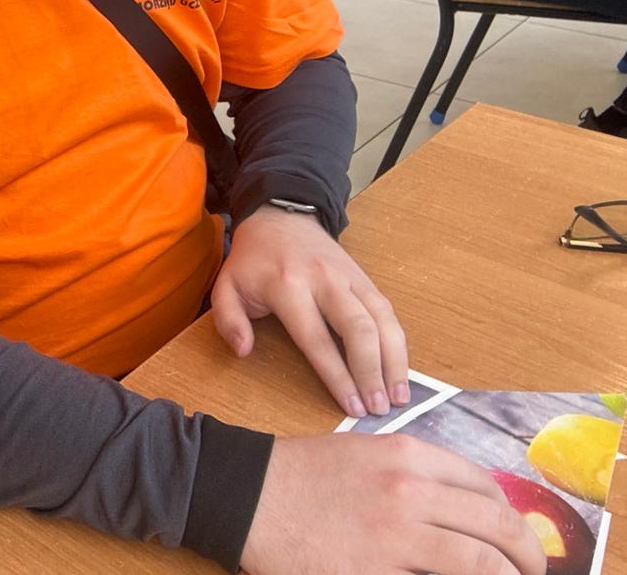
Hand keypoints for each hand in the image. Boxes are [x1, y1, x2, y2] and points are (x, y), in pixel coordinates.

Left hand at [211, 206, 408, 416]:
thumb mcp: (226, 285)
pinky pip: (387, 310)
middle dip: (372, 372)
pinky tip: (401, 370)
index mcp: (287, 286)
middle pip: (358, 329)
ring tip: (399, 397)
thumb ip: (228, 320)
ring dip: (394, 360)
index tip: (351, 407)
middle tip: (380, 409)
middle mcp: (323, 281)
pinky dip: (398, 342)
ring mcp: (348, 277)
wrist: (279, 217)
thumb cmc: (252, 260)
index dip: (337, 375)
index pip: (316, 338)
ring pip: (381, 319)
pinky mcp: (364, 277)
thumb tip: (244, 351)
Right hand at [242, 433, 545, 574]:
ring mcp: (396, 533)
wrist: (247, 493)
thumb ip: (409, 475)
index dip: (509, 513)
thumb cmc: (298, 474)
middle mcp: (410, 490)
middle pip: (496, 522)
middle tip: (534, 568)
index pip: (483, 484)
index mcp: (406, 456)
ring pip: (481, 561)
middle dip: (527, 552)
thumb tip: (455, 509)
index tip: (514, 533)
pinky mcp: (376, 570)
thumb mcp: (361, 455)